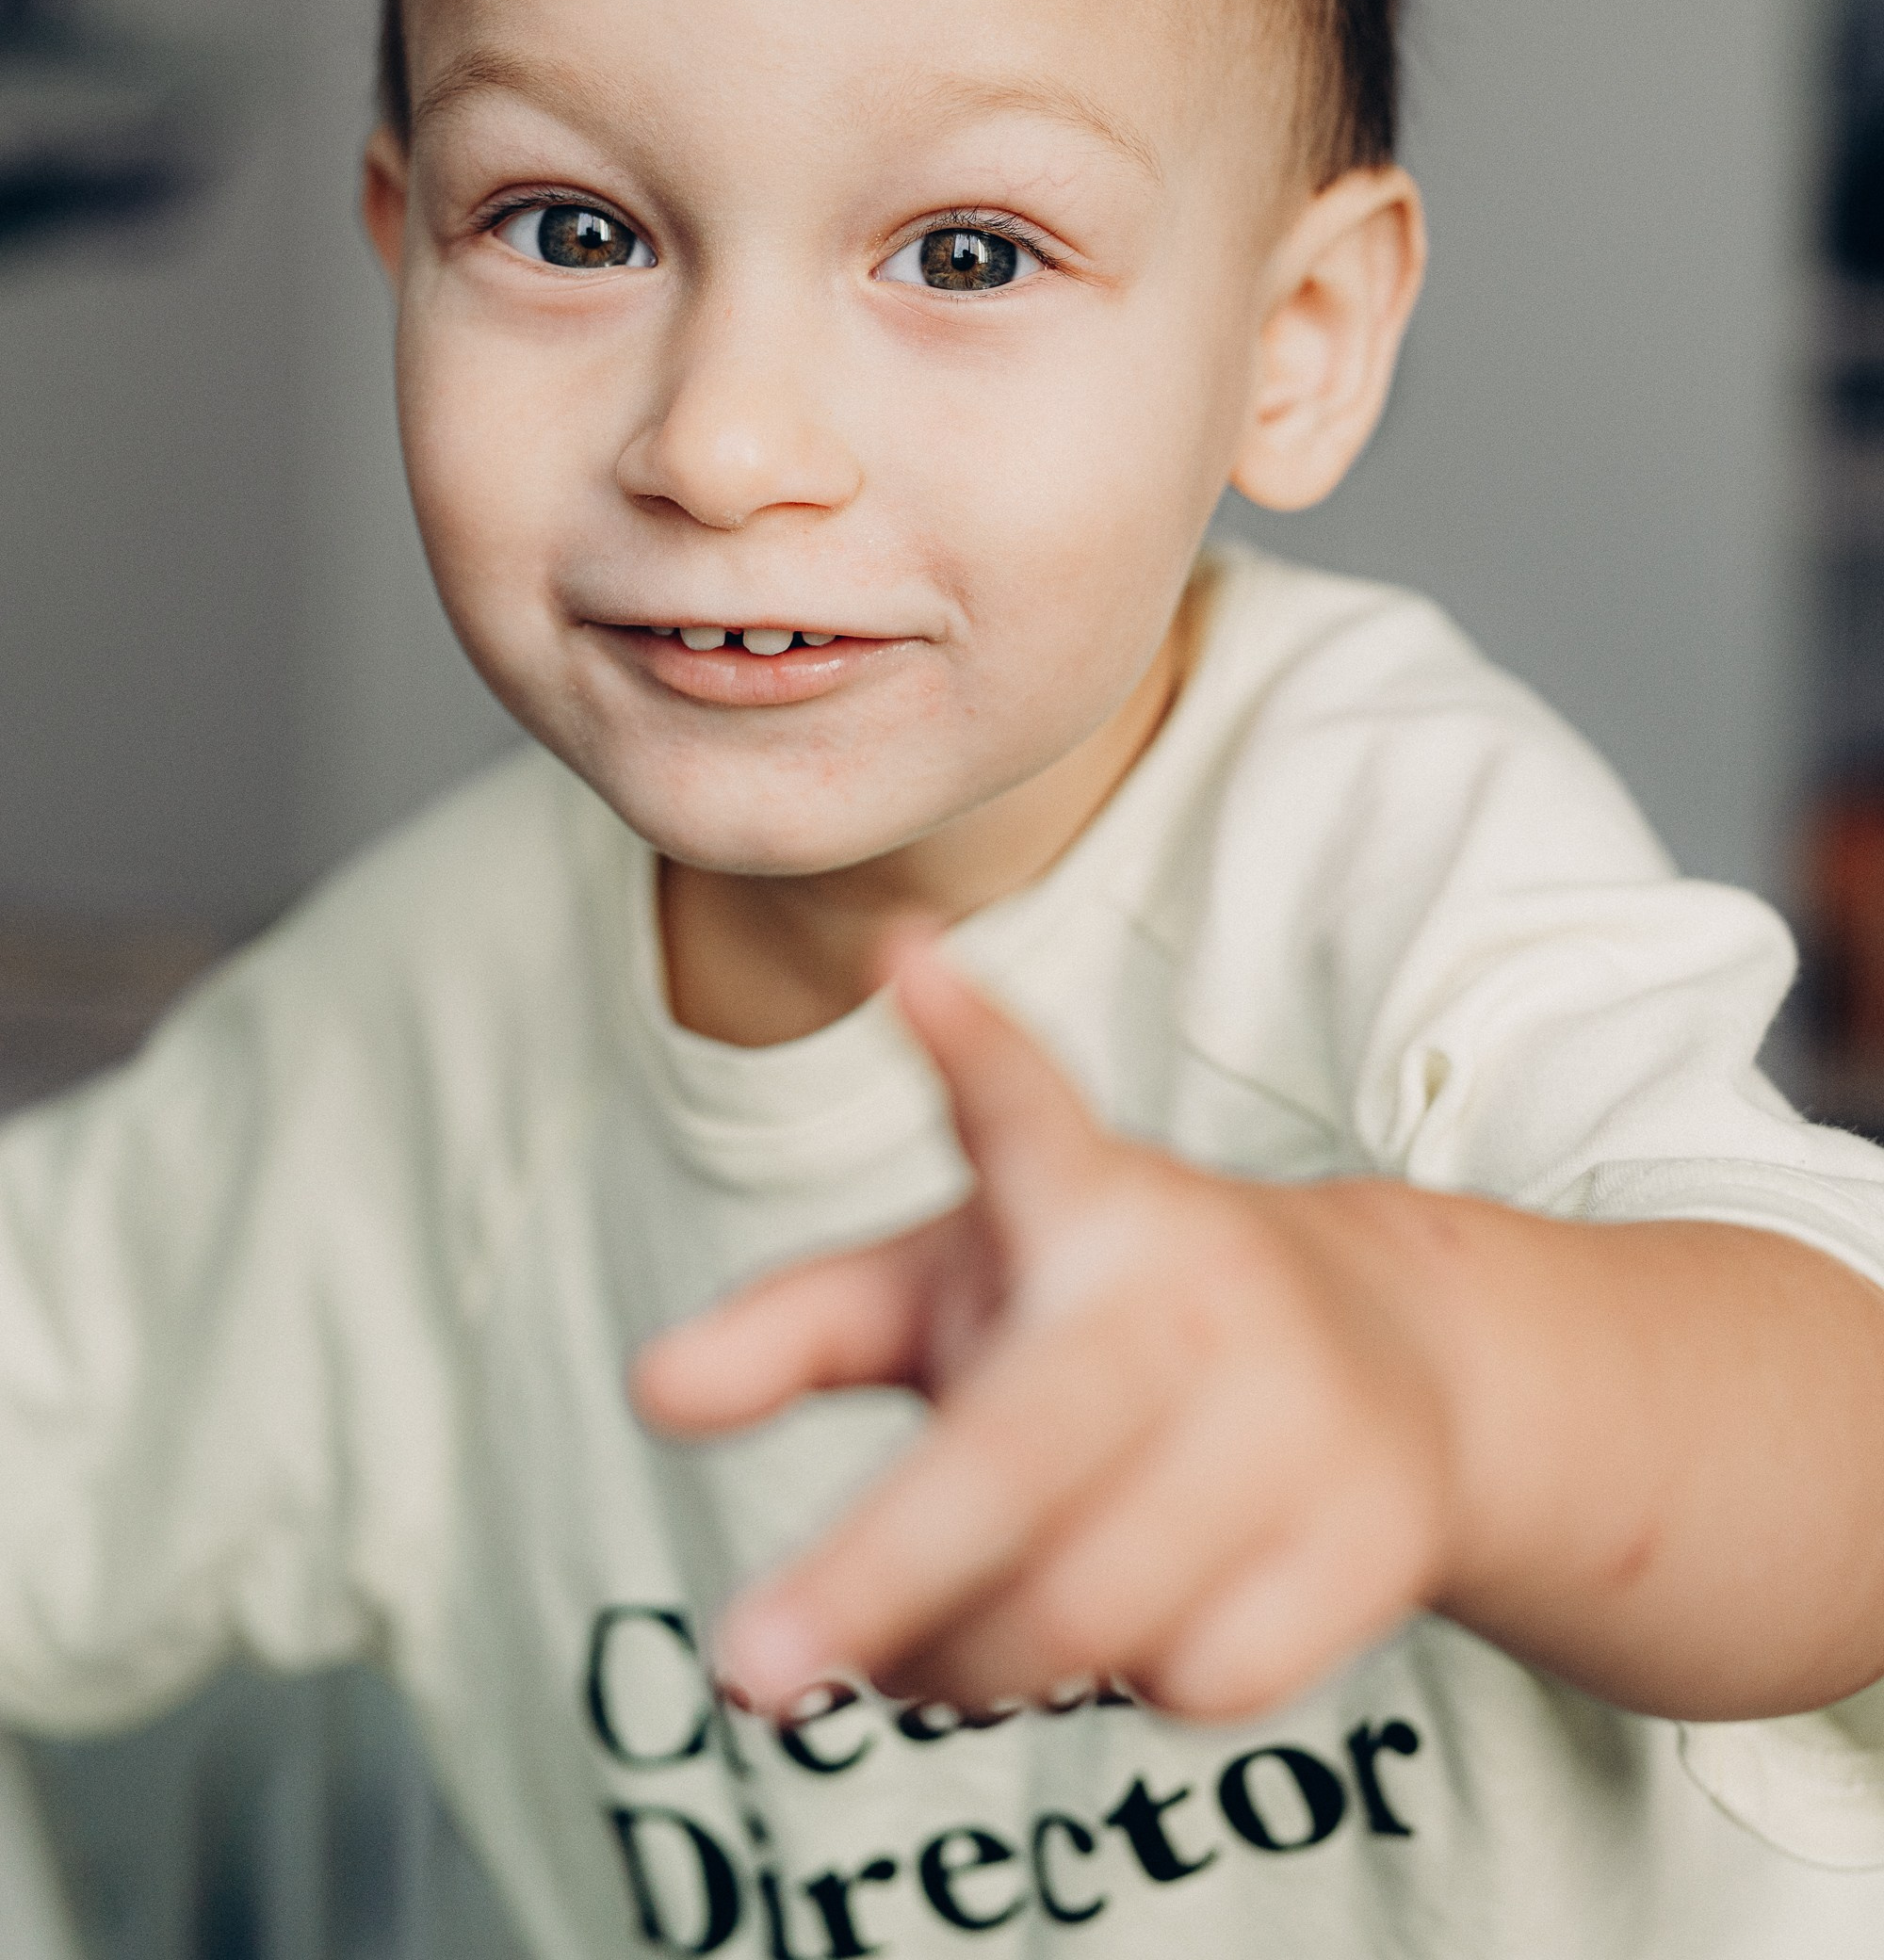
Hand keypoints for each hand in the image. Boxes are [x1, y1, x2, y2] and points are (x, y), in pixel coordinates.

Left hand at [631, 936, 1458, 1721]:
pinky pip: (1191, 1680)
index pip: (1023, 1113)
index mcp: (1087, 1203)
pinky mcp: (1371, 1542)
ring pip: (1087, 1610)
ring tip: (920, 1653)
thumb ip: (805, 1328)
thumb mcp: (960, 1288)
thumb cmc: (1116, 1319)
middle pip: (1016, 1456)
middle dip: (880, 1573)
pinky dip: (1114, 1692)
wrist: (1402, 1358)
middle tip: (746, 1671)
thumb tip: (647, 1391)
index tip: (904, 957)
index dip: (969, 1043)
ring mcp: (1299, 1419)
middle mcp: (1196, 1295)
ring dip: (966, 1662)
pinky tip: (1125, 1624)